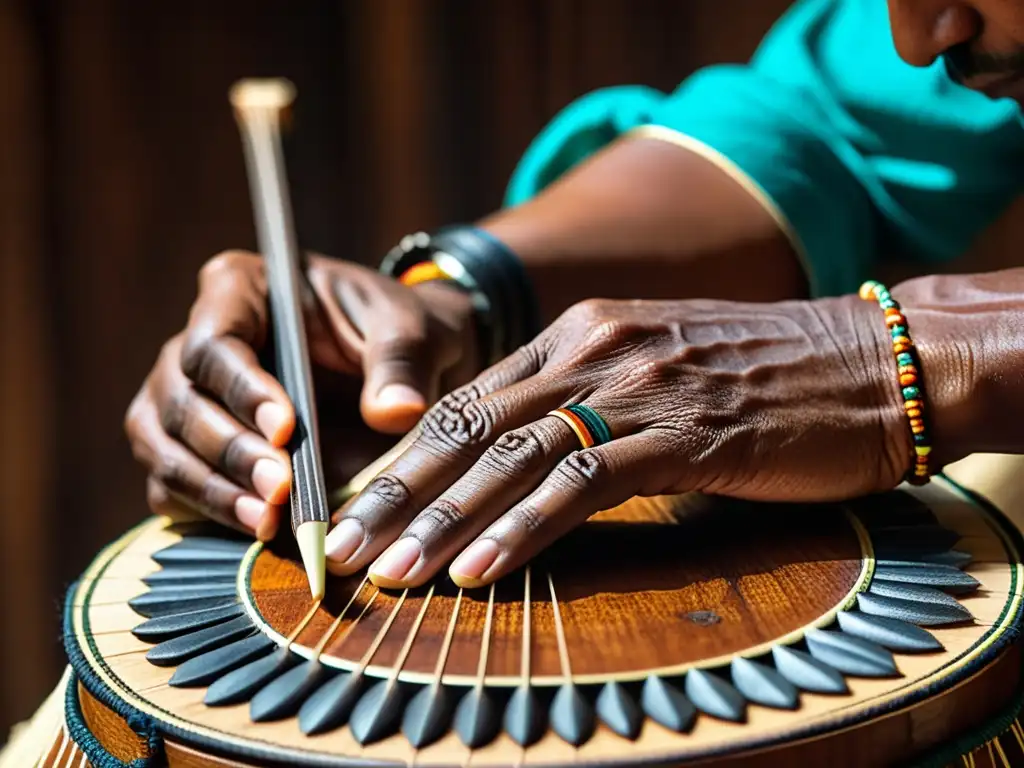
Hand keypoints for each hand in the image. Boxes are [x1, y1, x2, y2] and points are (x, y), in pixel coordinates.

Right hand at [124, 251, 477, 537]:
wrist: (405, 368)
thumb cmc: (400, 333)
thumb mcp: (414, 331)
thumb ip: (402, 363)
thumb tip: (395, 412)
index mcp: (241, 289)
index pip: (216, 341)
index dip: (242, 389)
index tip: (286, 431)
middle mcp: (198, 341)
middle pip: (183, 398)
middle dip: (230, 448)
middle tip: (280, 488)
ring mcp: (184, 397)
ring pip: (164, 445)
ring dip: (212, 487)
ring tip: (267, 519)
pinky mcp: (188, 450)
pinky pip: (171, 484)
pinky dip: (207, 509)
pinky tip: (256, 528)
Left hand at [325, 295, 916, 587]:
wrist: (871, 362)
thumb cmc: (762, 375)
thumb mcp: (653, 371)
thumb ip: (583, 402)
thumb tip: (518, 462)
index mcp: (578, 332)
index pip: (467, 401)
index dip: (404, 460)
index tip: (358, 508)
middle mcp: (593, 349)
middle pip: (469, 428)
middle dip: (396, 494)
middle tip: (338, 547)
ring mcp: (637, 387)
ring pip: (511, 457)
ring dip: (441, 521)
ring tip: (387, 572)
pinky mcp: (683, 434)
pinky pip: (581, 486)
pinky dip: (522, 529)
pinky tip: (477, 571)